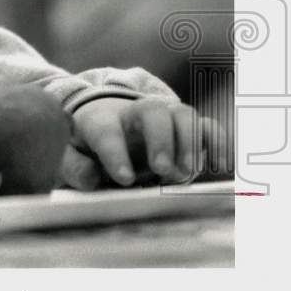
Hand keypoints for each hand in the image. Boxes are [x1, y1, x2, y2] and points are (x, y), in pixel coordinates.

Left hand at [62, 97, 227, 189]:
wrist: (105, 123)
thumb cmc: (86, 146)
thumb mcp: (69, 155)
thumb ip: (74, 167)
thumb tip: (92, 178)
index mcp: (100, 120)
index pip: (106, 132)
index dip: (115, 154)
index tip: (124, 179)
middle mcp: (134, 113)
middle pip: (152, 112)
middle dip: (161, 140)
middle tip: (162, 170)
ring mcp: (163, 117)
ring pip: (183, 115)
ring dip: (189, 143)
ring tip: (185, 173)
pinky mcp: (186, 128)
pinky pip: (208, 126)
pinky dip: (218, 143)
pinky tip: (220, 166)